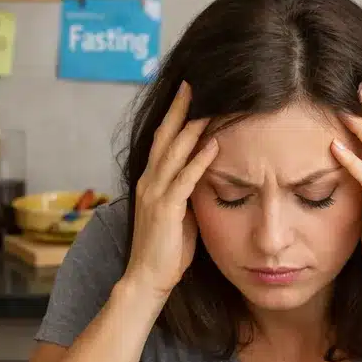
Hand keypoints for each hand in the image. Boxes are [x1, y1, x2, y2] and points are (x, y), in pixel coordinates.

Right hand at [126, 82, 217, 297]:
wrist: (147, 278)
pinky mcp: (166, 209)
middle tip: (193, 83)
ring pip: (174, 152)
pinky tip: (213, 144)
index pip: (163, 141)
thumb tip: (204, 178)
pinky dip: (199, 160)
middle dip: (179, 109)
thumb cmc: (166, 251)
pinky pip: (184, 179)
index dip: (175, 117)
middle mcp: (149, 182)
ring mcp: (155, 194)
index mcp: (151, 182)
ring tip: (208, 105)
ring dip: (191, 127)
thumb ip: (186, 193)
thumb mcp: (179, 215)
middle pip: (165, 137)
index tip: (188, 95)